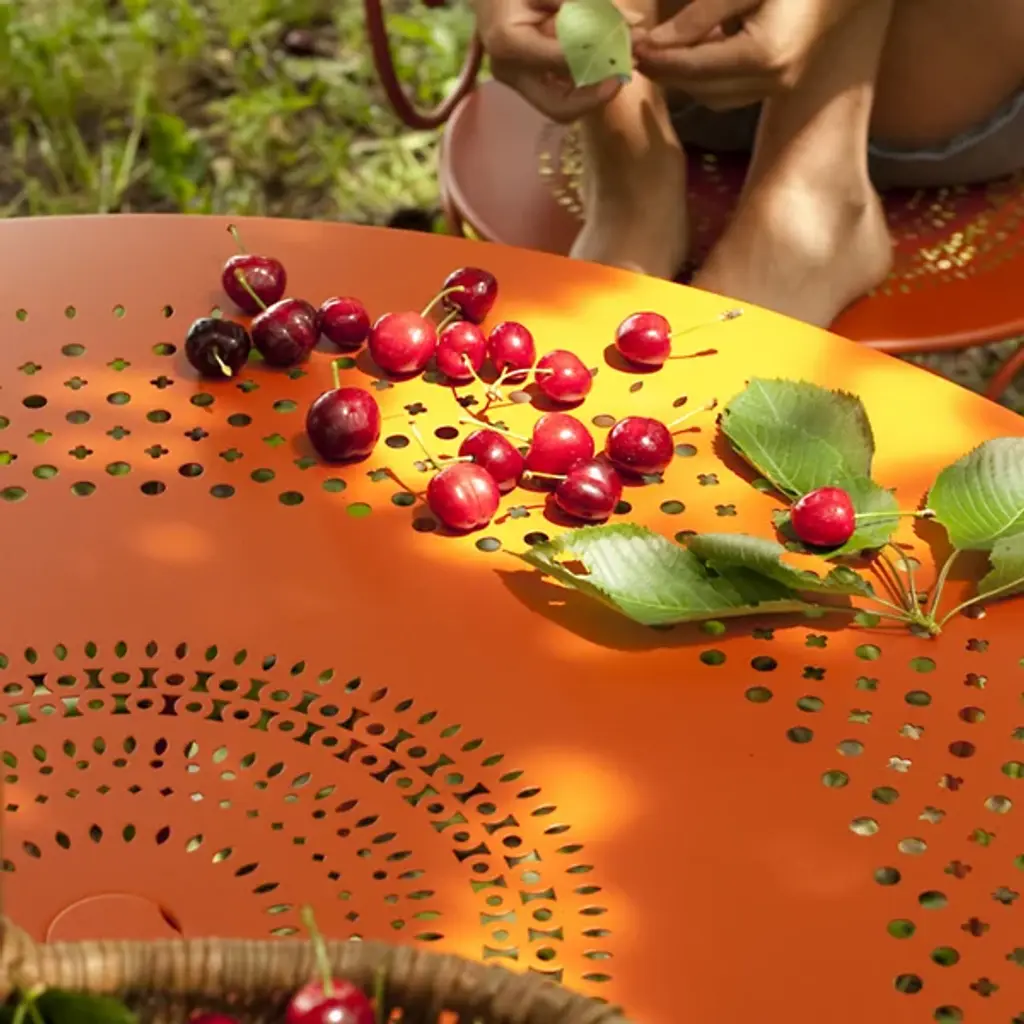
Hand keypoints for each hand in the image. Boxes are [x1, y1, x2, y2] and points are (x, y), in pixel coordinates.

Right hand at [476, 0, 623, 121]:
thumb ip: (591, 4)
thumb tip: (635, 23)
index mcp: (509, 44)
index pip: (563, 62)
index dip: (599, 58)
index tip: (630, 48)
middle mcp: (509, 72)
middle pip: (560, 106)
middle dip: (597, 96)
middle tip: (624, 74)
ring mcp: (516, 82)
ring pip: (563, 107)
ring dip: (594, 93)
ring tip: (618, 64)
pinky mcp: (525, 84)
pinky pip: (560, 96)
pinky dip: (584, 85)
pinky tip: (601, 62)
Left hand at [635, 0, 863, 109]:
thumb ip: (700, 15)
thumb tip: (653, 44)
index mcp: (765, 55)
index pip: (695, 68)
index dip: (659, 60)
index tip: (632, 48)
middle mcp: (773, 82)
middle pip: (701, 90)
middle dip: (667, 73)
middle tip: (637, 51)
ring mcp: (780, 87)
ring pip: (714, 97)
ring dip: (686, 77)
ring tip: (662, 49)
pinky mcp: (781, 84)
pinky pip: (732, 91)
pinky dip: (708, 76)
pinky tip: (697, 48)